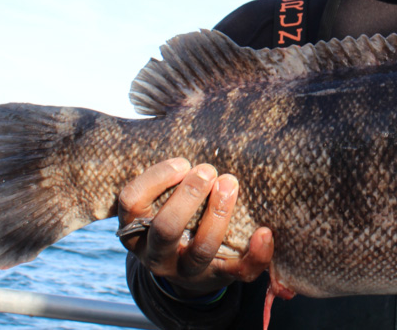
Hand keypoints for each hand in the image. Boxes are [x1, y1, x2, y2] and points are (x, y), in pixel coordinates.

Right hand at [117, 158, 273, 296]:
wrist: (188, 272)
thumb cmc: (175, 219)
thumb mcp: (159, 202)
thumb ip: (166, 175)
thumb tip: (184, 117)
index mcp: (136, 229)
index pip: (131, 202)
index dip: (155, 179)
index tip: (183, 162)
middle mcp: (156, 253)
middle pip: (165, 228)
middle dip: (188, 196)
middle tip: (208, 170)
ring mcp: (186, 270)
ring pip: (201, 248)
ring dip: (218, 214)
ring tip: (230, 184)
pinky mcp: (217, 278)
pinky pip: (238, 271)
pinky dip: (256, 254)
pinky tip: (265, 232)